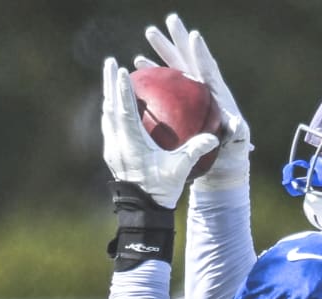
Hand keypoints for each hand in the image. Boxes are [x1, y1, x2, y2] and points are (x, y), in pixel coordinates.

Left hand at [101, 57, 218, 208]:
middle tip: (111, 62)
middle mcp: (117, 143)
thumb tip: (214, 136)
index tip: (123, 70)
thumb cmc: (161, 189)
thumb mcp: (180, 169)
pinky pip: (110, 126)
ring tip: (111, 78)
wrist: (142, 212)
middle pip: (110, 106)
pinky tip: (118, 106)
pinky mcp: (113, 155)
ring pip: (107, 115)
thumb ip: (196, 150)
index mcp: (131, 143)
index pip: (125, 110)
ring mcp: (112, 149)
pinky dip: (113, 111)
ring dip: (109, 95)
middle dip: (109, 83)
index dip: (123, 89)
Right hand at [138, 14, 251, 191]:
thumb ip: (236, 132)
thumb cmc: (231, 157)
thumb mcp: (236, 145)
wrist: (221, 167)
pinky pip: (164, 85)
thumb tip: (234, 122)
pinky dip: (153, 73)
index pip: (209, 70)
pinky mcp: (179, 104)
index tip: (194, 36)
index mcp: (219, 96)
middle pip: (191, 60)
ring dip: (163, 49)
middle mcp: (205, 90)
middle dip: (180, 39)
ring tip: (150, 32)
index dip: (202, 54)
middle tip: (171, 19)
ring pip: (176, 67)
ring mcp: (191, 95)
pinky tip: (138, 66)